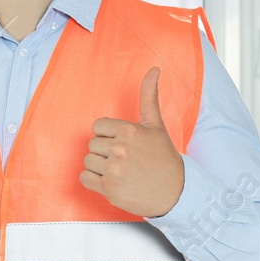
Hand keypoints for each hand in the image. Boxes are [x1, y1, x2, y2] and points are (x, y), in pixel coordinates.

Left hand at [79, 66, 184, 218]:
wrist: (176, 192)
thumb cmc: (164, 157)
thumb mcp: (156, 125)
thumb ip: (149, 96)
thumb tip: (154, 68)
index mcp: (128, 130)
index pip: (97, 127)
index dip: (108, 136)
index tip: (123, 144)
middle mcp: (119, 149)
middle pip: (92, 145)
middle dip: (105, 153)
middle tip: (125, 161)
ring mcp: (113, 170)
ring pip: (87, 162)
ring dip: (99, 167)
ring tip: (119, 171)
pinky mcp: (108, 189)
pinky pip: (84, 178)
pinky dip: (94, 181)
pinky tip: (111, 181)